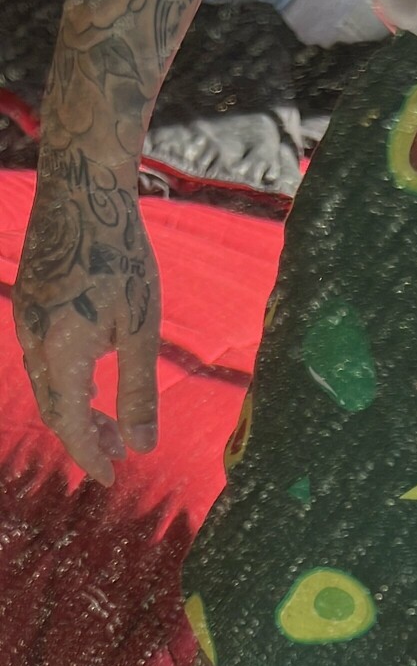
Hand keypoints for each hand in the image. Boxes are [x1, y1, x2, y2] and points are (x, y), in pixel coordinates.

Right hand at [13, 160, 161, 486]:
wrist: (83, 188)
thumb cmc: (121, 256)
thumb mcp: (141, 331)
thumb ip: (139, 393)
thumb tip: (141, 447)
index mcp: (61, 352)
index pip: (69, 425)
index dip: (89, 456)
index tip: (110, 477)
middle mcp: (33, 340)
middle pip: (54, 409)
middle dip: (85, 437)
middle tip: (119, 451)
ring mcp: (25, 320)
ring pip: (46, 384)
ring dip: (76, 409)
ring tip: (112, 422)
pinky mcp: (28, 303)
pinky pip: (41, 358)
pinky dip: (66, 382)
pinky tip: (92, 382)